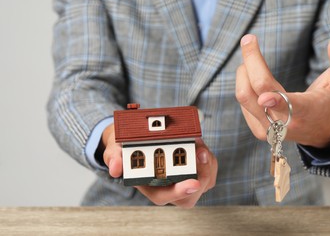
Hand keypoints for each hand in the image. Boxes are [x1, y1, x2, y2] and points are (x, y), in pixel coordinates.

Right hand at [101, 126, 217, 207]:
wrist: (134, 140)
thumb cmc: (126, 148)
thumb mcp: (115, 149)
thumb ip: (114, 157)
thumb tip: (115, 169)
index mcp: (148, 186)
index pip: (165, 196)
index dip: (180, 191)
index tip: (193, 183)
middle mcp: (167, 188)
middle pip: (191, 194)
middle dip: (201, 175)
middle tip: (201, 153)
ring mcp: (182, 181)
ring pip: (204, 182)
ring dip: (207, 164)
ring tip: (199, 145)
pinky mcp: (193, 172)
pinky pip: (208, 171)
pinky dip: (208, 158)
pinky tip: (200, 146)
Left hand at [235, 34, 329, 147]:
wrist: (320, 131)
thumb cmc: (329, 101)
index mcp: (306, 111)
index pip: (288, 106)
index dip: (275, 100)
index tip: (264, 96)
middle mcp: (285, 124)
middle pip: (257, 92)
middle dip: (250, 61)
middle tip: (249, 40)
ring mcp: (268, 129)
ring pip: (244, 96)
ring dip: (243, 72)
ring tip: (251, 61)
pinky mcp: (258, 130)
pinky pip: (242, 102)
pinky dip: (245, 84)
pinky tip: (254, 80)